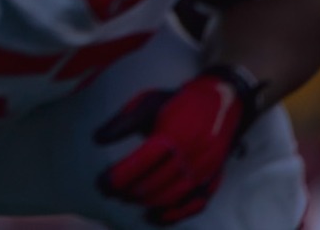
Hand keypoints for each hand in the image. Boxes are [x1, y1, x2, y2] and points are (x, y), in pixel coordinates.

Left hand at [94, 68, 256, 225]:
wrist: (222, 102)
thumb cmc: (177, 102)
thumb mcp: (146, 103)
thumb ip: (122, 122)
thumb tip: (96, 139)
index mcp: (173, 135)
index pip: (142, 163)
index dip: (120, 176)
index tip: (102, 183)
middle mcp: (191, 156)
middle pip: (156, 183)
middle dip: (128, 191)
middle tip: (107, 192)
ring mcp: (205, 171)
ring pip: (173, 196)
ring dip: (146, 202)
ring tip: (124, 200)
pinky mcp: (213, 179)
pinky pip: (196, 204)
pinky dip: (175, 215)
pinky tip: (154, 217)